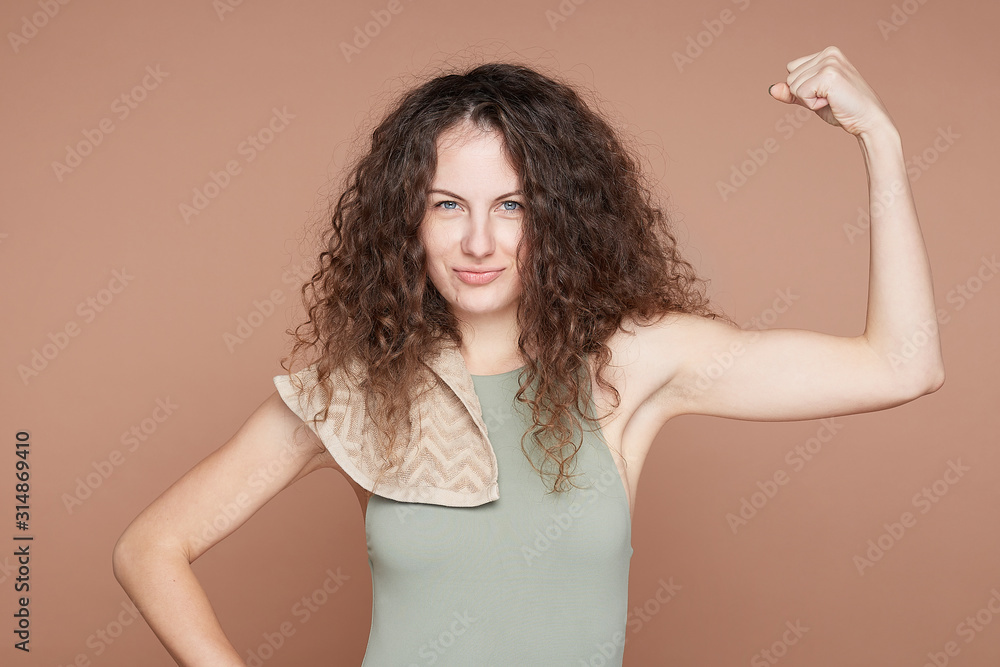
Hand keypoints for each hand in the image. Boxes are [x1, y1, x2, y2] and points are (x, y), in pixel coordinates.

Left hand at [767, 46, 894, 136]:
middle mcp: (829, 53)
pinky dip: (812, 104)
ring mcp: (830, 62)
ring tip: (831, 99)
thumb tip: (772, 89)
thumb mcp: (812, 98)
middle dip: (804, 95)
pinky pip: (801, 93)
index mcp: (827, 53)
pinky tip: (831, 101)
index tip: (824, 93)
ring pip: (793, 85)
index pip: (791, 68)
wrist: (867, 120)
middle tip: (829, 98)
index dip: (801, 88)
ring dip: (809, 100)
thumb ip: (792, 93)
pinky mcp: (828, 74)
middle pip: (790, 77)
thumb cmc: (842, 109)